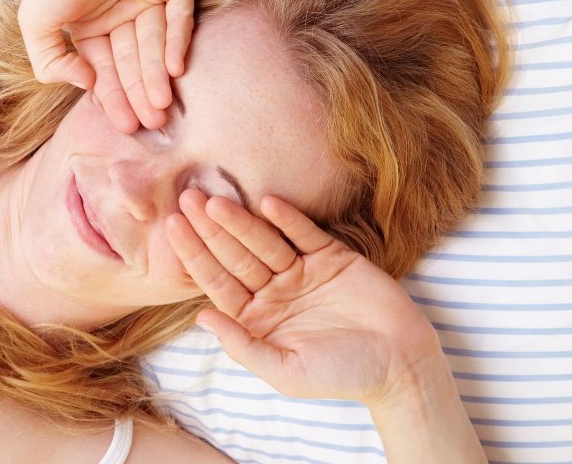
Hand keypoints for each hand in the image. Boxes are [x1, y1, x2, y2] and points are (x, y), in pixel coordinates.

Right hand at [17, 0, 193, 132]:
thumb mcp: (36, 22)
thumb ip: (49, 61)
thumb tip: (84, 85)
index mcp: (92, 27)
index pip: (108, 70)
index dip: (115, 99)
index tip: (124, 125)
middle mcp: (123, 16)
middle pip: (135, 63)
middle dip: (141, 95)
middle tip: (150, 124)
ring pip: (157, 45)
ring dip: (159, 76)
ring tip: (162, 106)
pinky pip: (180, 17)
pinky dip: (178, 42)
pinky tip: (175, 70)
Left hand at [165, 189, 444, 406]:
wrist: (401, 366)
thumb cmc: (342, 376)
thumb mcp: (284, 370)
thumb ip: (242, 345)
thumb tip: (200, 318)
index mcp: (255, 317)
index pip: (217, 281)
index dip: (195, 255)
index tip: (172, 228)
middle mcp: (273, 291)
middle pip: (235, 255)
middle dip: (209, 228)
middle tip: (185, 197)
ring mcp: (301, 271)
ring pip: (264, 241)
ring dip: (241, 220)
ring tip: (215, 199)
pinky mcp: (333, 257)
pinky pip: (305, 234)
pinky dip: (288, 218)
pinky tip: (267, 202)